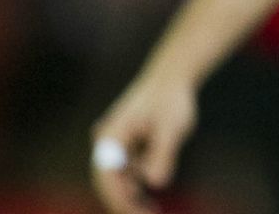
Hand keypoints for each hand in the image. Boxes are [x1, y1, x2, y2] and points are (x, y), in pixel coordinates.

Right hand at [90, 71, 196, 213]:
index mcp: (111, 137)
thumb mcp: (171, 127)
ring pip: (118, 180)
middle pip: (108, 182)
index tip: (139, 213)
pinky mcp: (126, 148)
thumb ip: (163, 153)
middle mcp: (107, 143)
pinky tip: (148, 201)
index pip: (106, 177)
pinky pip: (126, 174)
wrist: (172, 78)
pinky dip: (136, 188)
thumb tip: (156, 182)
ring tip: (151, 212)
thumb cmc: (170, 100)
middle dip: (125, 203)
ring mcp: (115, 146)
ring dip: (131, 198)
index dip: (120, 200)